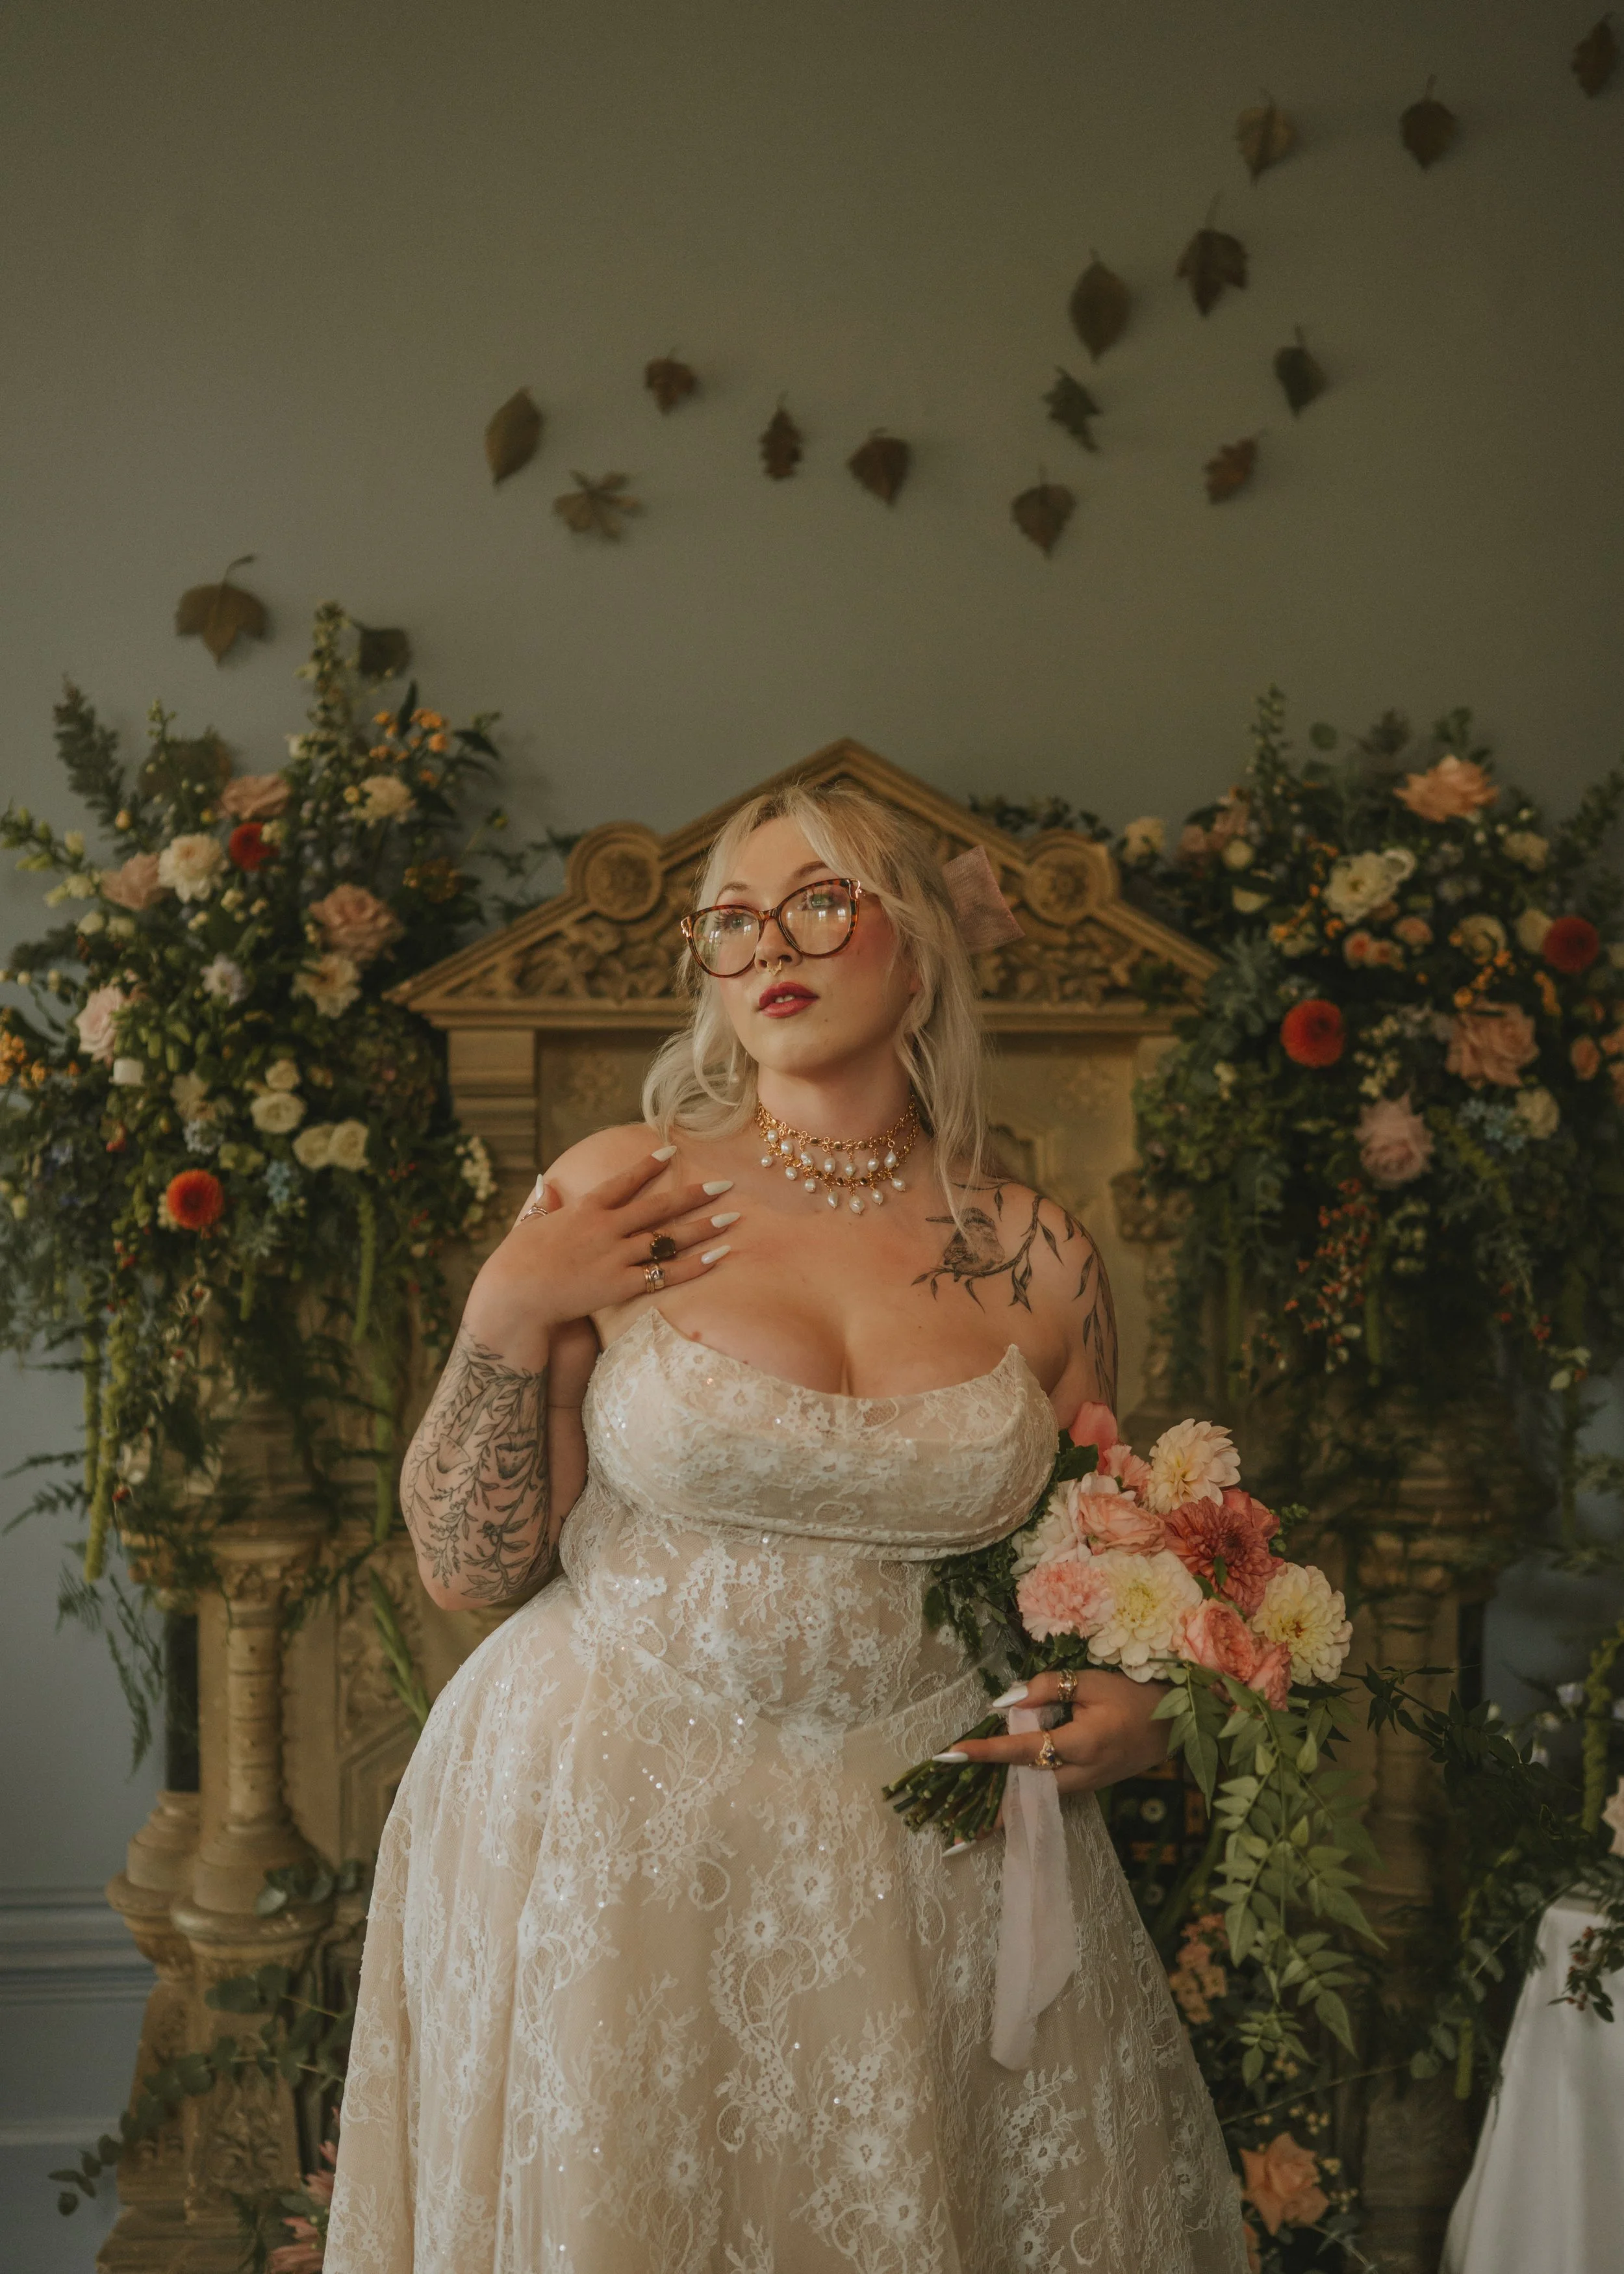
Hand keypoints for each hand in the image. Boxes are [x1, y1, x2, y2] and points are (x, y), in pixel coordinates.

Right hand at [461, 1147, 737, 1366]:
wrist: (513, 1295)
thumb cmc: (516, 1261)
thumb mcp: (529, 1225)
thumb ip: (544, 1204)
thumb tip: (546, 1183)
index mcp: (585, 1209)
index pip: (624, 1182)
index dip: (649, 1166)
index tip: (672, 1151)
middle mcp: (606, 1228)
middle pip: (658, 1207)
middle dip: (694, 1195)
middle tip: (725, 1185)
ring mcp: (615, 1256)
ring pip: (668, 1239)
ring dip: (702, 1228)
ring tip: (731, 1218)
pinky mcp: (619, 1285)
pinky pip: (664, 1275)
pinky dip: (693, 1266)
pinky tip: (717, 1257)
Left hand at [948, 1667, 1170, 1816]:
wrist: (1174, 1725)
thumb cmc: (1133, 1695)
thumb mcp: (1091, 1680)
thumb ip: (1048, 1688)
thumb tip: (1005, 1702)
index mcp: (1082, 1743)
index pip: (1024, 1749)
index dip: (987, 1752)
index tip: (953, 1754)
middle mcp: (1081, 1774)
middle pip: (1025, 1789)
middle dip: (989, 1803)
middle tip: (950, 1815)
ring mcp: (1086, 1786)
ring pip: (1036, 1798)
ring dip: (1003, 1808)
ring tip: (967, 1824)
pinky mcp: (1088, 1788)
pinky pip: (1049, 1796)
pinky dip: (1024, 1801)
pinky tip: (1001, 1804)